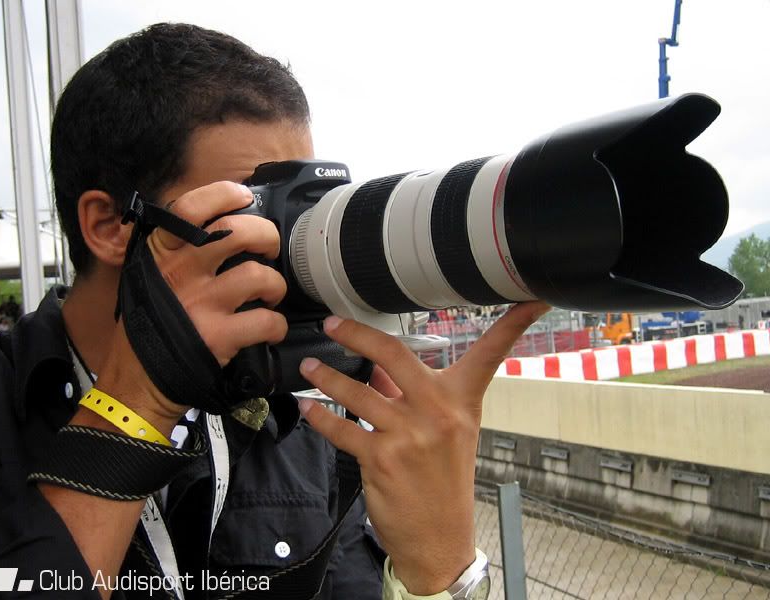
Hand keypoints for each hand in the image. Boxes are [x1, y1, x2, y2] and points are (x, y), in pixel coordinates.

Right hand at [95, 182, 288, 432]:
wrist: (135, 382)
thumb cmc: (146, 327)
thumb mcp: (147, 278)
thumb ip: (174, 252)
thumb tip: (215, 227)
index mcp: (161, 253)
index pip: (191, 206)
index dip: (224, 194)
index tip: (244, 196)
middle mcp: (181, 272)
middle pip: (239, 232)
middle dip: (267, 236)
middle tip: (270, 248)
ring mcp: (201, 303)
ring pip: (260, 275)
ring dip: (275, 285)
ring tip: (270, 294)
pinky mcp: (220, 336)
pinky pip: (266, 321)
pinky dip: (276, 325)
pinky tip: (270, 328)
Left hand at [297, 302, 549, 594]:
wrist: (441, 538)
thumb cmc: (445, 483)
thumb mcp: (446, 434)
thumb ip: (414, 396)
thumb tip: (379, 369)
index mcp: (462, 401)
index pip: (491, 355)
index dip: (513, 325)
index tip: (533, 299)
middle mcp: (438, 412)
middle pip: (393, 355)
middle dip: (356, 334)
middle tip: (332, 322)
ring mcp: (409, 434)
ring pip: (357, 391)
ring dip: (326, 377)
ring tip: (310, 366)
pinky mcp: (381, 458)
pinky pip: (342, 428)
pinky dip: (319, 416)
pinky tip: (308, 407)